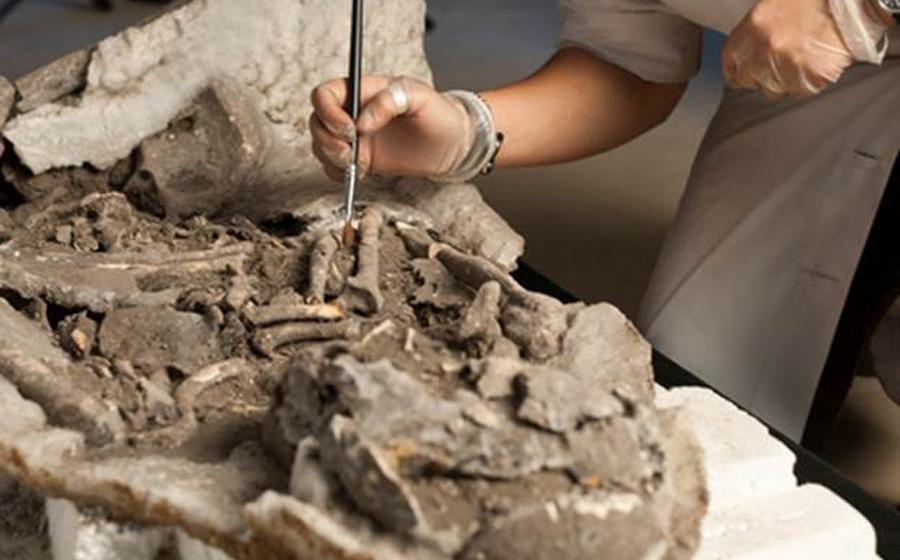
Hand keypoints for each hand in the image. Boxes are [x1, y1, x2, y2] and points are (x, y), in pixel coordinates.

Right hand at [309, 76, 473, 180]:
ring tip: (359, 165)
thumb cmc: (440, 114)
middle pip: (316, 122)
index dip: (328, 113)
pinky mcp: (361, 159)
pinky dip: (339, 174)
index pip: (324, 94)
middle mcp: (353, 113)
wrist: (454, 144)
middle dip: (327, 141)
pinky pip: (334, 167)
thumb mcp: (420, 97)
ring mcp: (355, 138)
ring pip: (321, 146)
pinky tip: (361, 173)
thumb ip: (389, 100)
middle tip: (351, 154)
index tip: (350, 131)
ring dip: (331, 159)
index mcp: (363, 90)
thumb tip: (362, 122)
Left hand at [723, 0, 853, 97]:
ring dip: (784, 80)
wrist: (852, 4)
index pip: (731, 60)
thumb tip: (748, 52)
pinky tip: (817, 63)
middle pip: (749, 79)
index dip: (735, 69)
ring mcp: (786, 66)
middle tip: (776, 66)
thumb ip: (756, 32)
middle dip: (759, 77)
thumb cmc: (817, 0)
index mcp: (752, 28)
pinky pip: (801, 91)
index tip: (739, 74)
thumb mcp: (775, 6)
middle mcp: (764, 50)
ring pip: (774, 89)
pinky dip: (808, 82)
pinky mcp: (809, 79)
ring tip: (802, 59)